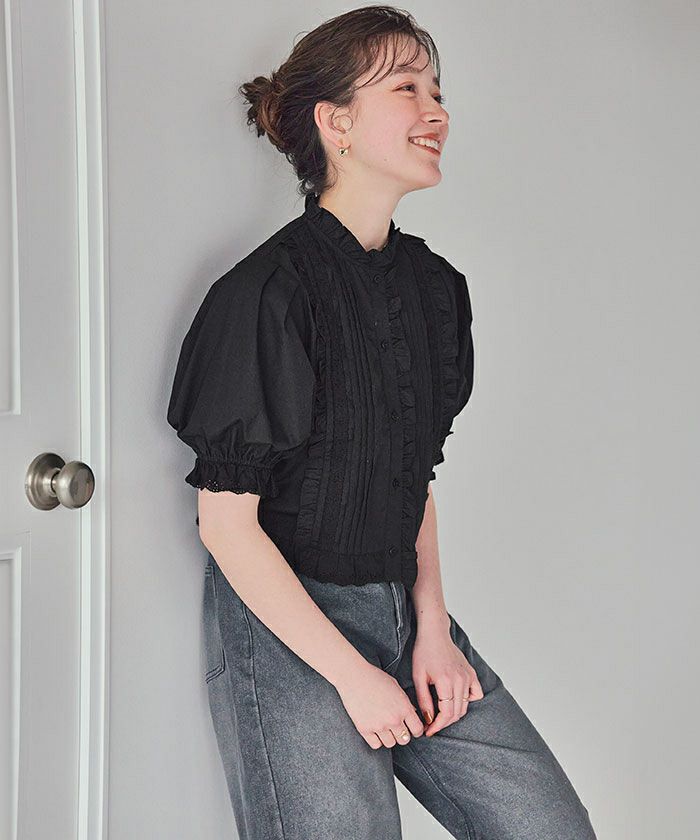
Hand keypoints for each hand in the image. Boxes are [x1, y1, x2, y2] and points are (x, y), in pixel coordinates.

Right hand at [334, 661, 424, 748]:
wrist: (353, 676)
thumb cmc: (374, 678)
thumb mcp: (396, 686)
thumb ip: (406, 703)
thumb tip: (412, 714)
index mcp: (403, 707)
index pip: (417, 729)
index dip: (415, 730)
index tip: (411, 728)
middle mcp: (393, 719)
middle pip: (404, 740)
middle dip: (402, 734)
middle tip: (396, 727)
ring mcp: (379, 725)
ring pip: (390, 744)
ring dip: (389, 737)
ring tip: (384, 727)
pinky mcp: (364, 729)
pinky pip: (376, 744)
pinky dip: (376, 739)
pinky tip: (374, 729)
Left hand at [412, 615, 483, 736]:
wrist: (434, 634)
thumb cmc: (423, 652)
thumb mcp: (418, 676)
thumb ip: (424, 699)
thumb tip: (428, 719)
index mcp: (445, 681)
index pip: (446, 713)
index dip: (437, 726)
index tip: (429, 731)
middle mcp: (460, 679)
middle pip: (456, 712)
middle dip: (444, 723)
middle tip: (432, 725)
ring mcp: (468, 676)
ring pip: (465, 706)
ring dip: (453, 714)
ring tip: (440, 715)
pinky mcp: (471, 673)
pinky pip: (476, 693)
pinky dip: (468, 701)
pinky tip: (455, 700)